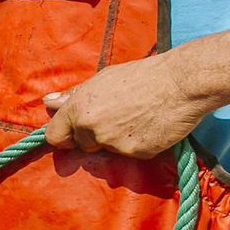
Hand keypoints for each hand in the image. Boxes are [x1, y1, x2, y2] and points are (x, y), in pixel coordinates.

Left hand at [43, 55, 203, 158]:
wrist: (181, 83)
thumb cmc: (142, 76)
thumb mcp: (102, 79)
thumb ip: (73, 95)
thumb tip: (48, 102)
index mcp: (79, 109)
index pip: (54, 136)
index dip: (64, 136)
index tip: (73, 134)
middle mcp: (92, 128)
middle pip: (83, 144)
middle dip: (95, 136)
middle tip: (117, 117)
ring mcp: (114, 143)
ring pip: (108, 149)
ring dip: (118, 140)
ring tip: (137, 118)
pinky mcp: (136, 153)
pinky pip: (132, 154)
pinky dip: (139, 145)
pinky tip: (150, 126)